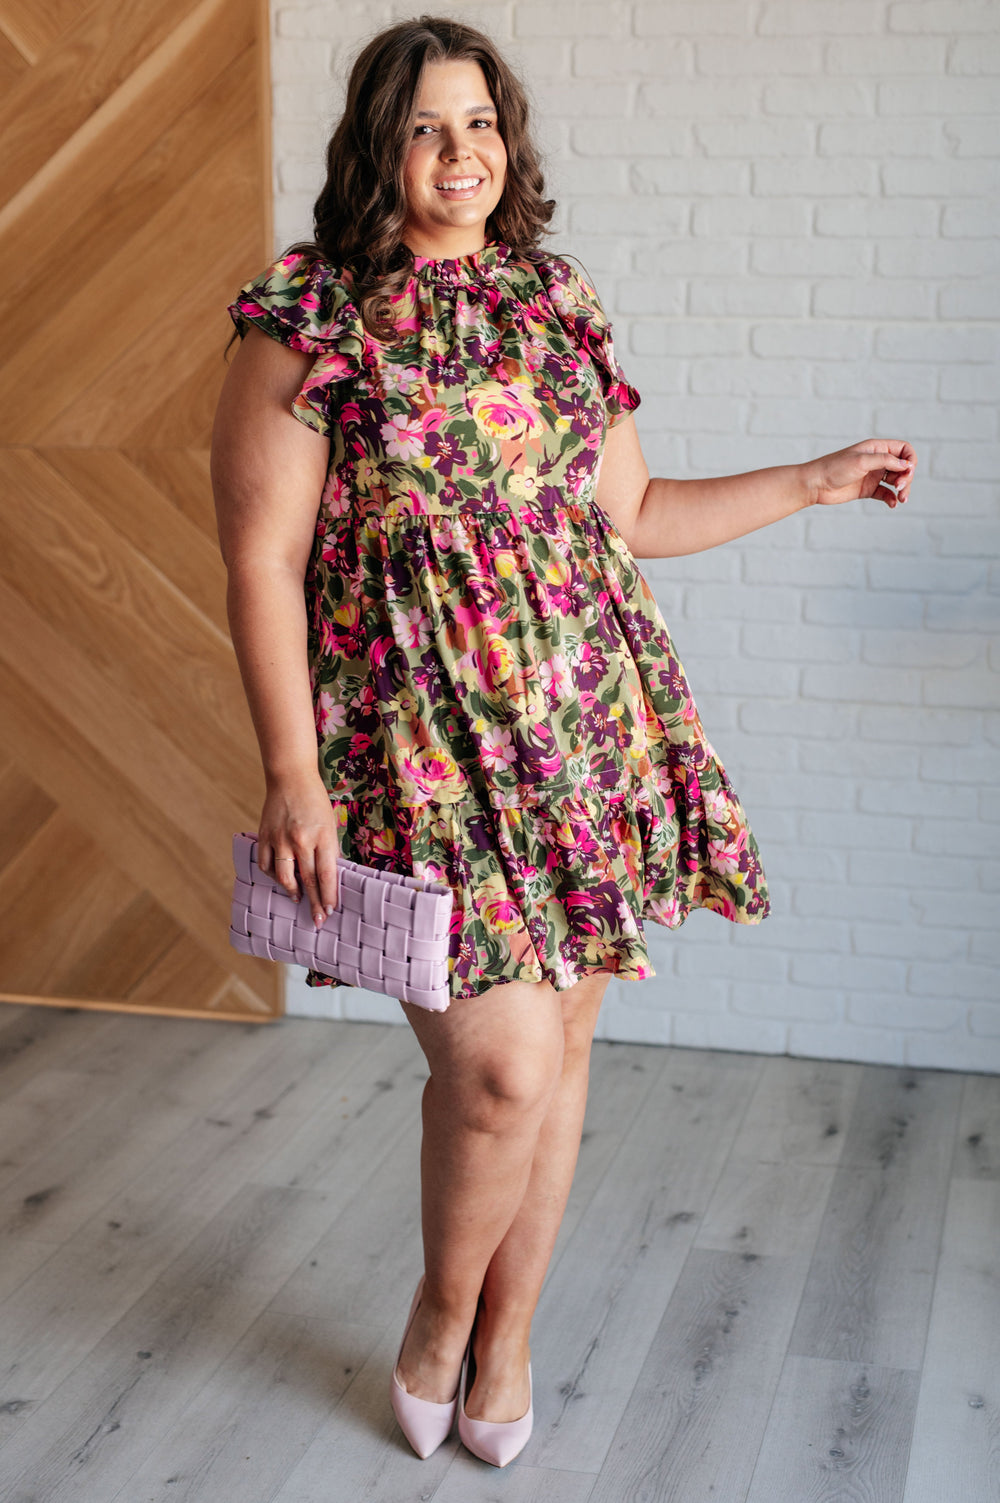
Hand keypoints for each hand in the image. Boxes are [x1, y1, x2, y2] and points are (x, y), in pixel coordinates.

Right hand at [256, 772, 339, 928]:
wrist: (290, 778)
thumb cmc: (315, 803)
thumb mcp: (330, 825)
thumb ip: (329, 850)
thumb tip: (330, 878)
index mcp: (322, 836)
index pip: (326, 873)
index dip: (329, 895)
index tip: (331, 910)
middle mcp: (300, 840)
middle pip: (308, 879)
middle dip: (314, 903)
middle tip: (318, 920)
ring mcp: (280, 839)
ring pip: (284, 876)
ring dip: (292, 891)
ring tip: (298, 899)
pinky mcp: (264, 836)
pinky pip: (266, 864)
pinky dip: (273, 875)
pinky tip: (281, 879)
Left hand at [803, 439, 916, 509]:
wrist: (815, 484)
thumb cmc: (834, 468)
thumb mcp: (861, 461)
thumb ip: (885, 461)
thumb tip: (906, 465)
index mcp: (876, 448)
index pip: (904, 449)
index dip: (910, 460)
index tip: (906, 471)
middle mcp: (877, 460)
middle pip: (903, 467)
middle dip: (907, 477)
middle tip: (901, 488)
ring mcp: (872, 475)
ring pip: (896, 481)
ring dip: (903, 489)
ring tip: (901, 499)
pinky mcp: (867, 489)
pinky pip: (885, 494)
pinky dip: (891, 498)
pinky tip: (892, 504)